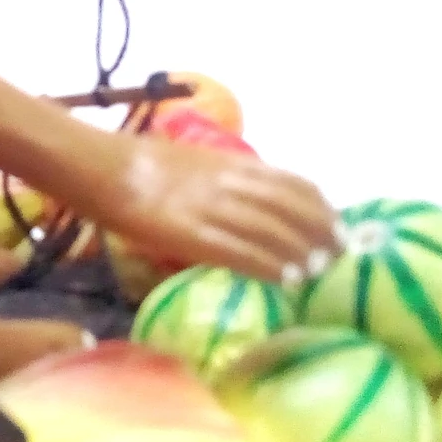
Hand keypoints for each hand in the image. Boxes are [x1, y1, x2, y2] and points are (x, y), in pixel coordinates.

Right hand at [96, 134, 340, 286]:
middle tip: (338, 254)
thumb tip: (252, 199)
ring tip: (320, 271)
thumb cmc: (142, 164)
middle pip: (290, 208)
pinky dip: (269, 266)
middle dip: (320, 232)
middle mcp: (230, 184)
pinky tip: (286, 280)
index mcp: (231, 164)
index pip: (291, 183)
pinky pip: (241, 251)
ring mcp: (212, 209)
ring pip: (272, 231)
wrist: (103, 168)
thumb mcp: (196, 162)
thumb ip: (227, 178)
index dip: (319, 206)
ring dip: (302, 252)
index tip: (337, 224)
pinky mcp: (192, 235)